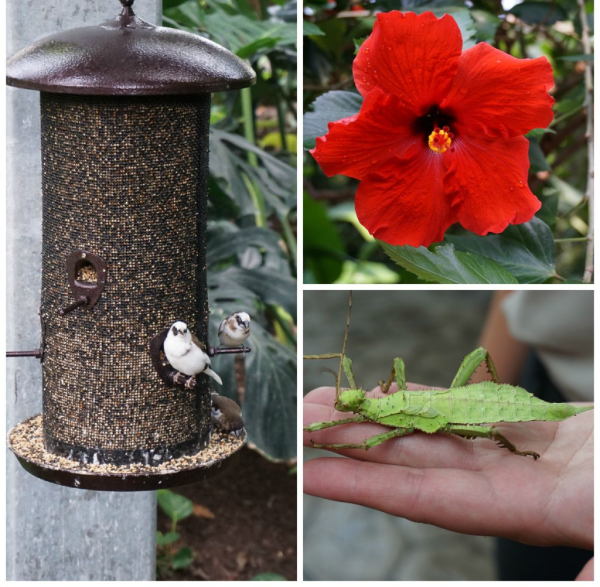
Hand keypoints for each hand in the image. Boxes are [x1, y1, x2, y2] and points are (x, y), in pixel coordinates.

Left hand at [304, 384, 592, 550]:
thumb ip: (592, 569)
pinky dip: (422, 399)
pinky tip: (385, 395)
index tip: (310, 472)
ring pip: (430, 430)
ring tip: (326, 402)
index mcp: (526, 511)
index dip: (365, 487)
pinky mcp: (528, 424)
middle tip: (301, 422)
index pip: (425, 500)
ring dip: (377, 416)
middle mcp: (507, 482)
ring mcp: (513, 450)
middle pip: (413, 461)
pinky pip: (463, 408)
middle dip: (354, 443)